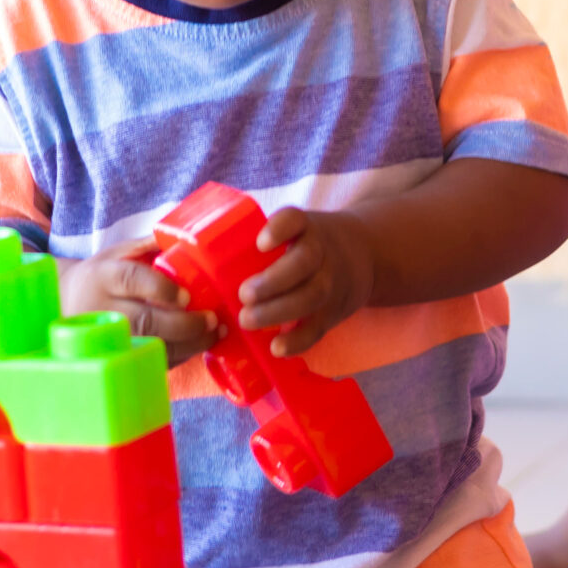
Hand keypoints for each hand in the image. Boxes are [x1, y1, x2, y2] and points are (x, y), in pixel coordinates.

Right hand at [60, 242, 218, 366]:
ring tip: (215, 333)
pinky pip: (152, 361)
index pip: (131, 280)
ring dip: (189, 344)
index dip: (160, 289)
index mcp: (104, 276)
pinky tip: (199, 344)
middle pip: (144, 321)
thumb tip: (186, 237)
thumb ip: (150, 244)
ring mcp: (108, 339)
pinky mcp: (118, 357)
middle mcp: (103, 310)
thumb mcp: (120, 252)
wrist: (68, 303)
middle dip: (184, 324)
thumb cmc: (104, 274)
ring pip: (151, 347)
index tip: (186, 295)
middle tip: (212, 319)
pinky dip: (180, 355)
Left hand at [235, 206, 374, 357]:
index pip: (295, 220)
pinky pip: (318, 327)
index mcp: (306, 228)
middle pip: (303, 263)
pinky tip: (275, 347)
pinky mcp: (334, 311)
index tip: (260, 243)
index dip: (279, 229)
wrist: (364, 255)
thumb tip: (202, 259)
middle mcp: (322, 252)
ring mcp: (331, 282)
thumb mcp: (297, 229)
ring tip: (247, 320)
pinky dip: (298, 340)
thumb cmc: (309, 244)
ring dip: (278, 311)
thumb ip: (265, 242)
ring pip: (311, 296)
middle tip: (243, 294)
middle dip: (272, 281)